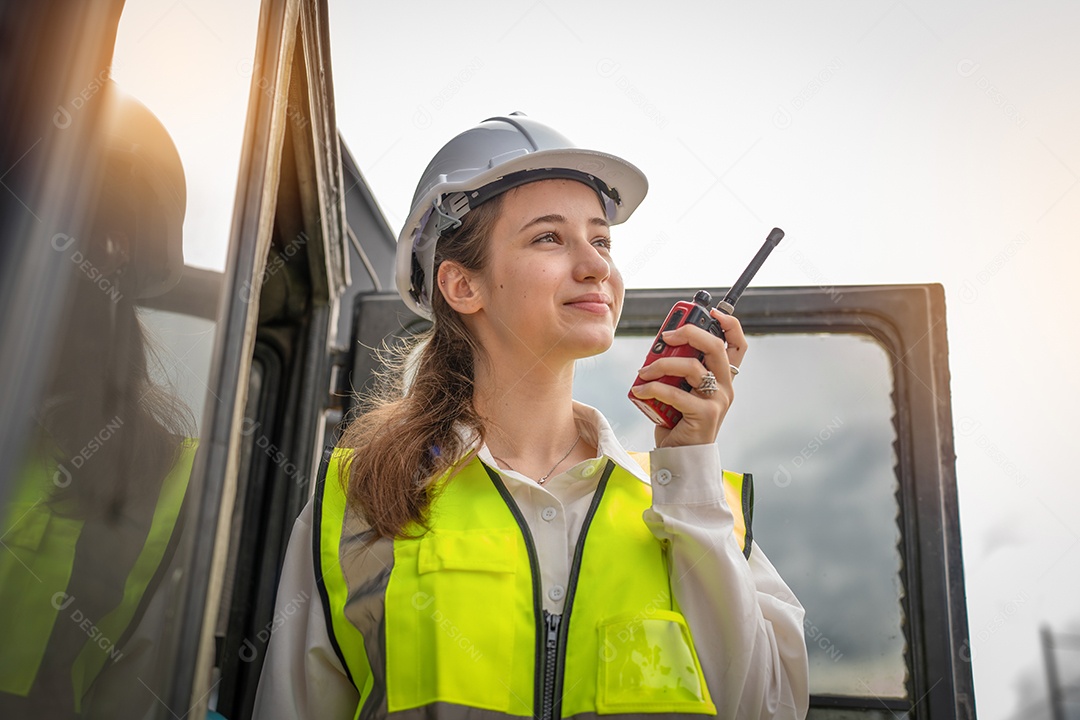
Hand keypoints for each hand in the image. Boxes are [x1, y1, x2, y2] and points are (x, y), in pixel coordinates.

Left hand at [631, 309, 747, 447]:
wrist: (680, 457)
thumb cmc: (678, 421)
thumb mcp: (680, 388)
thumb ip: (678, 368)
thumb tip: (661, 344)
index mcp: (722, 378)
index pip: (738, 345)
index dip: (730, 324)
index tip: (713, 312)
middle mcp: (725, 387)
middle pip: (716, 347)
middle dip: (690, 333)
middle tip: (665, 336)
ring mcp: (718, 401)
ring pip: (693, 367)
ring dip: (662, 364)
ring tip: (643, 372)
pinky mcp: (706, 415)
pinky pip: (676, 393)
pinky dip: (653, 388)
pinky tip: (639, 390)